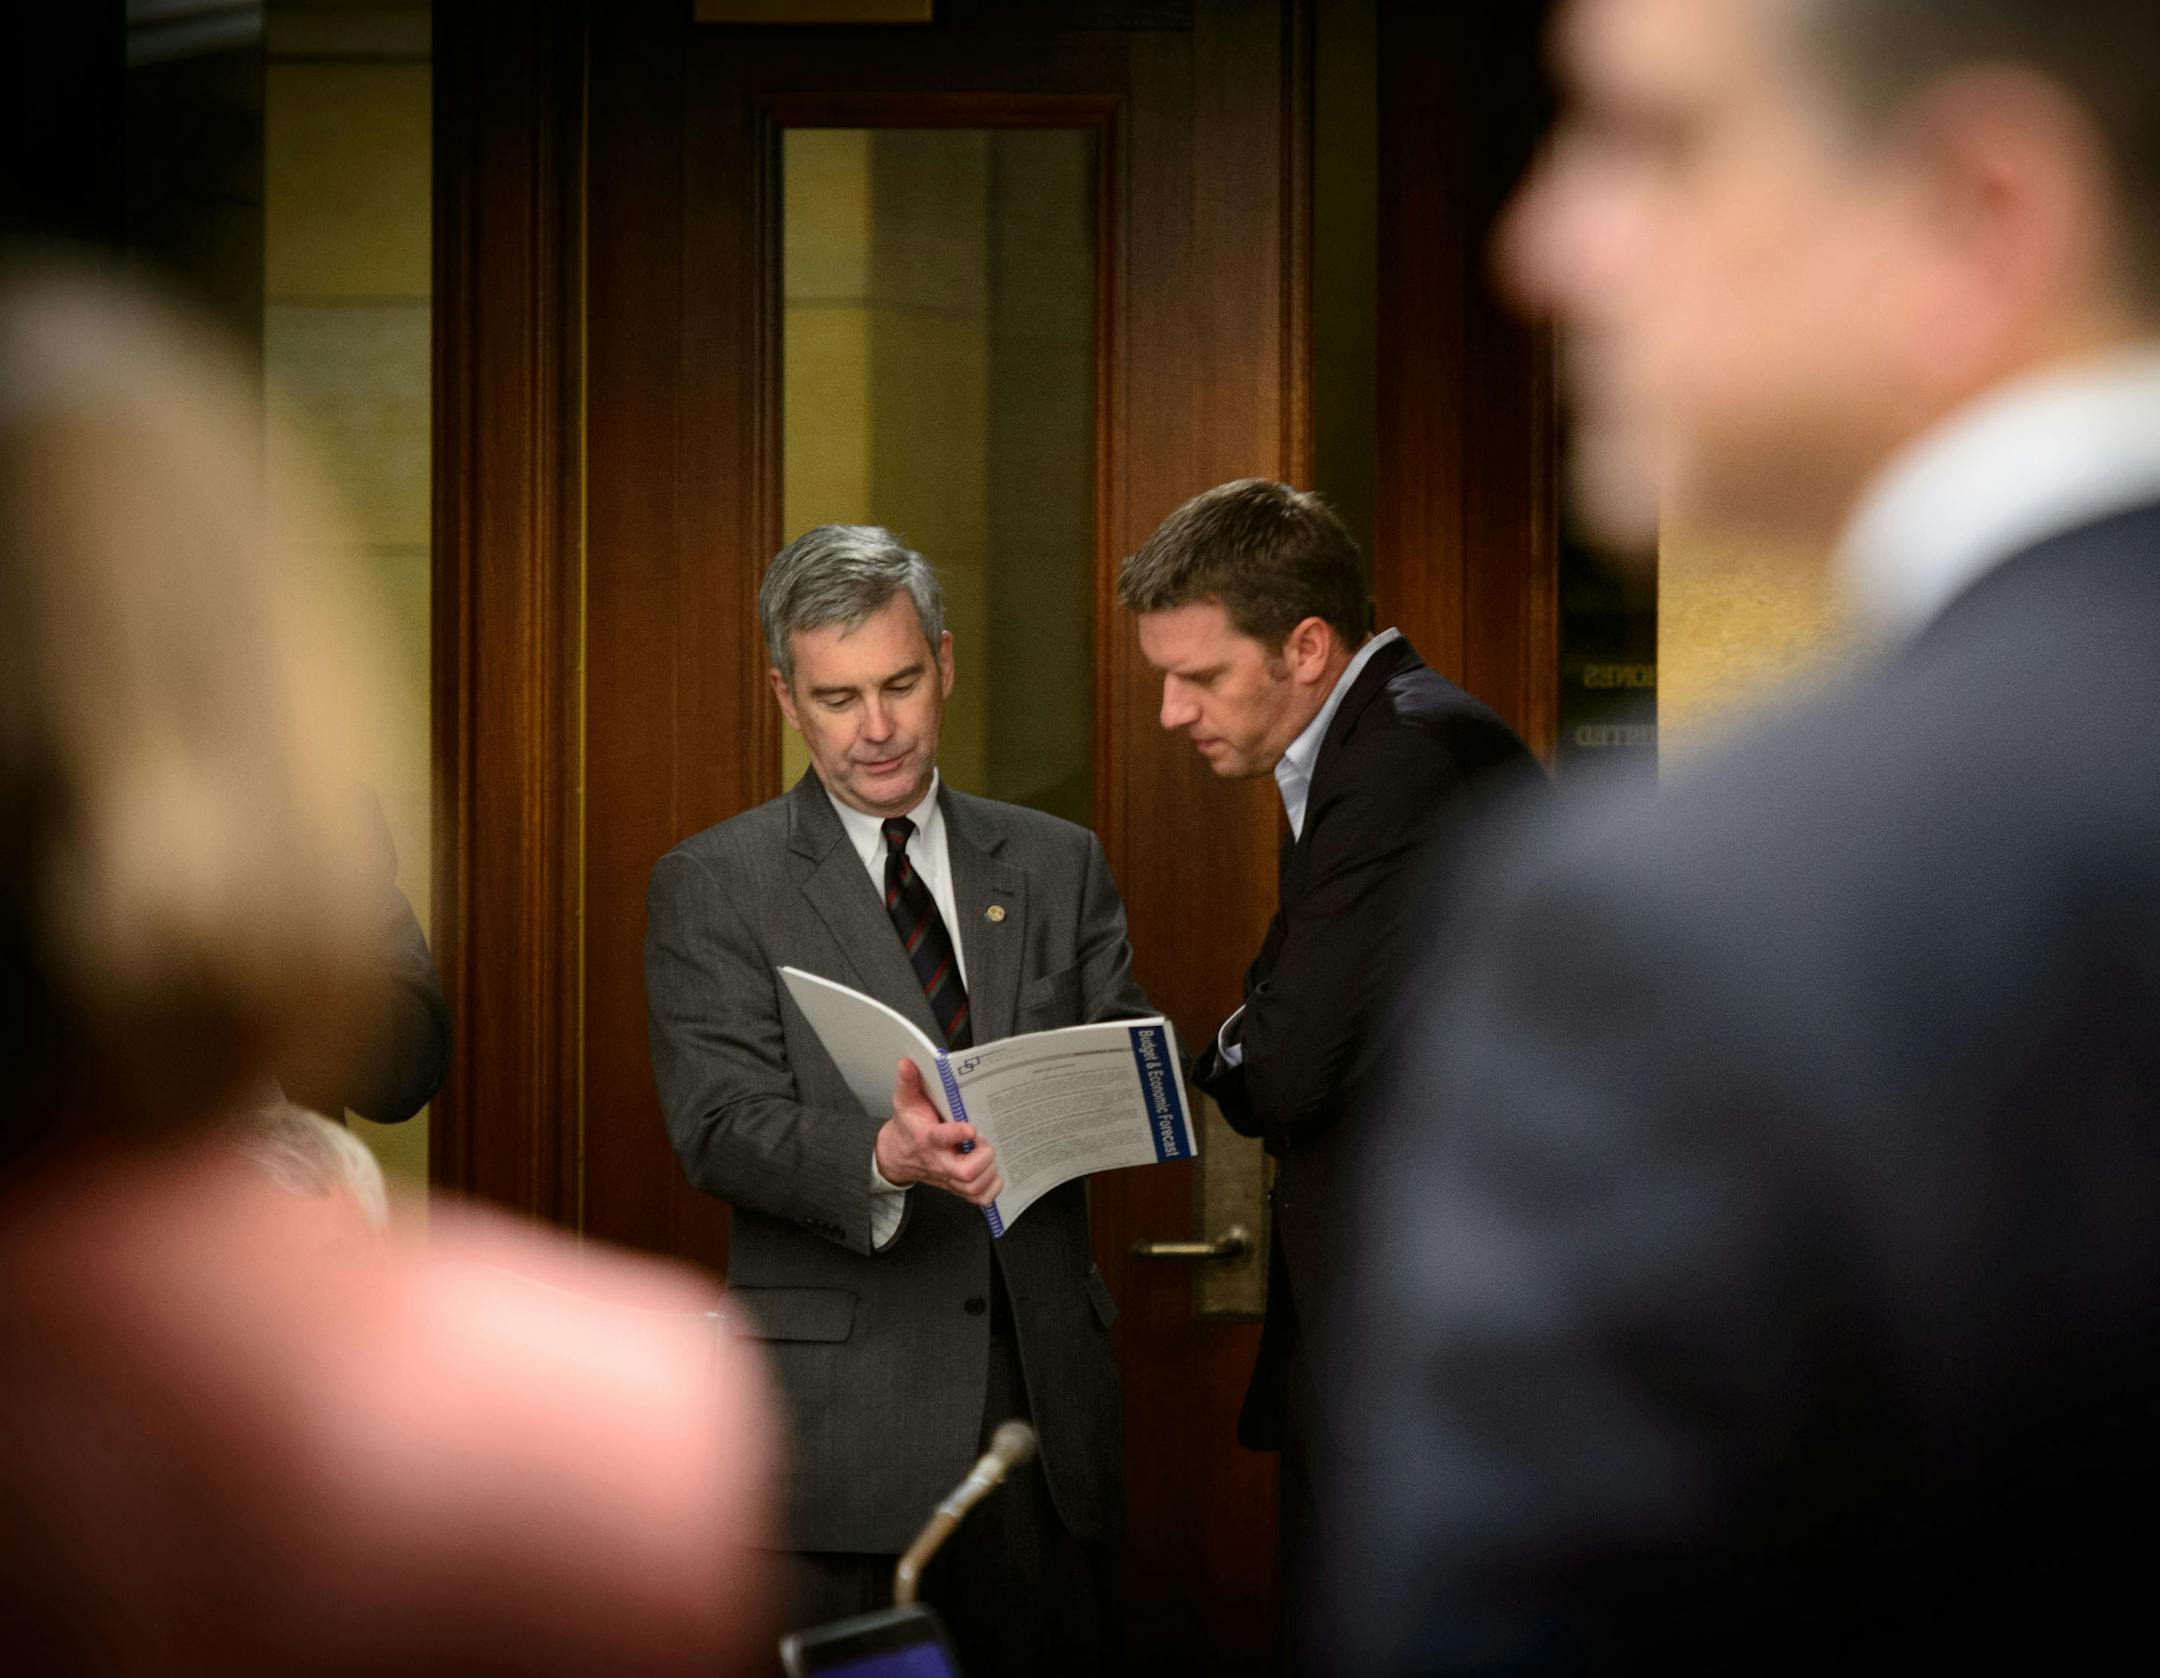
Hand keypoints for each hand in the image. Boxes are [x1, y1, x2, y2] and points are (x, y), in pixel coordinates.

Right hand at [874, 1060, 1002, 1206]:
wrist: (897, 1155)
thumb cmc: (908, 1126)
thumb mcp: (904, 1101)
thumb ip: (908, 1082)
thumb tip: (907, 1062)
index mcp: (927, 1138)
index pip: (941, 1139)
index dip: (957, 1135)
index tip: (970, 1128)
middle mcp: (939, 1162)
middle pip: (965, 1172)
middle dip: (982, 1158)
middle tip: (984, 1143)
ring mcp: (948, 1177)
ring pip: (973, 1187)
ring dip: (989, 1173)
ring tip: (989, 1155)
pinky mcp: (956, 1187)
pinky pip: (978, 1198)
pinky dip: (991, 1189)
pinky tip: (993, 1172)